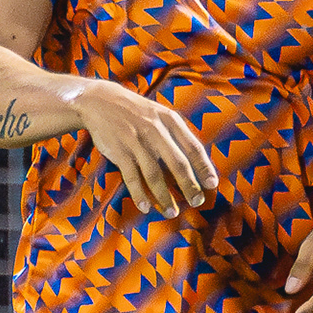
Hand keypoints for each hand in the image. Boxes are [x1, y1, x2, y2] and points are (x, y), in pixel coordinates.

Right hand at [74, 79, 216, 215]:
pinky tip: (146, 207)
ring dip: (164, 197)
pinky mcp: (119, 151)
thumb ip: (177, 134)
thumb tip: (197, 161)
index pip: (193, 147)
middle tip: (197, 202)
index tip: (212, 184)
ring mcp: (136, 141)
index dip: (204, 167)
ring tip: (172, 212)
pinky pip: (132, 177)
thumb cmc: (137, 112)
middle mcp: (155, 130)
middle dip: (189, 186)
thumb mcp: (160, 114)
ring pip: (155, 175)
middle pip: (178, 163)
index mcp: (170, 120)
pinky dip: (139, 194)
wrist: (100, 101)